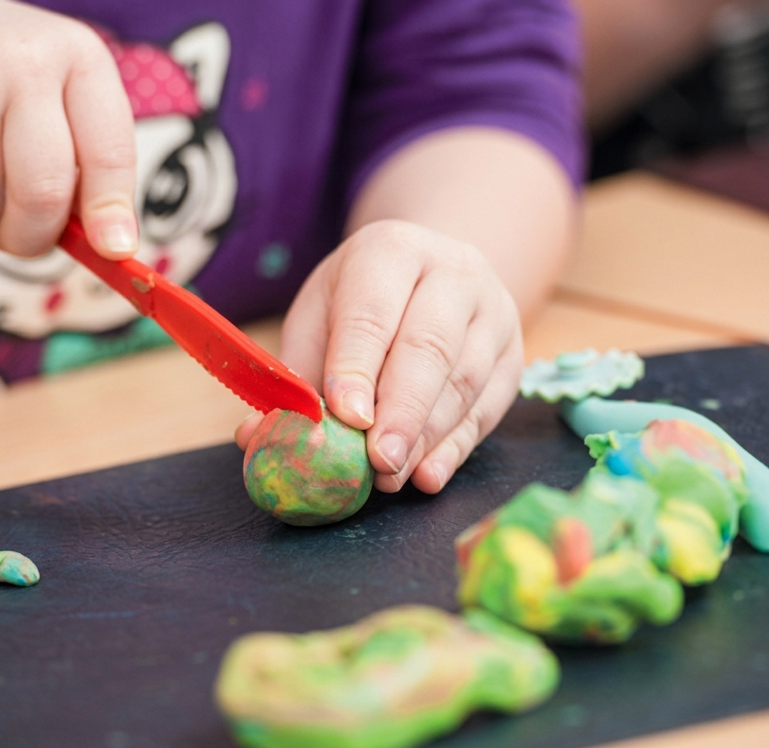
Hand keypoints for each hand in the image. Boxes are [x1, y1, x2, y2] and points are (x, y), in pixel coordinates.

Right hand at [0, 0, 136, 257]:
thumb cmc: (1, 85)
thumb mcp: (60, 102)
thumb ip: (91, 168)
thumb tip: (111, 248)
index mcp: (80, 58)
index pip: (110, 151)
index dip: (111, 211)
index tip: (114, 250)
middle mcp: (25, 61)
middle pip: (45, 191)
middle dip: (36, 236)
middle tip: (23, 236)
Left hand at [237, 220, 524, 493]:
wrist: (434, 273)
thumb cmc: (363, 301)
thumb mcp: (320, 316)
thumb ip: (295, 374)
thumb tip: (255, 436)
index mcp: (391, 250)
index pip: (374, 312)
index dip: (358, 367)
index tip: (346, 416)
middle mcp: (453, 272)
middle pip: (429, 347)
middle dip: (401, 411)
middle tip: (376, 462)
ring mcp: (493, 313)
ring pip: (463, 381)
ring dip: (425, 438)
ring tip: (391, 476)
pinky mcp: (513, 356)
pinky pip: (488, 408)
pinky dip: (456, 448)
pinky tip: (429, 474)